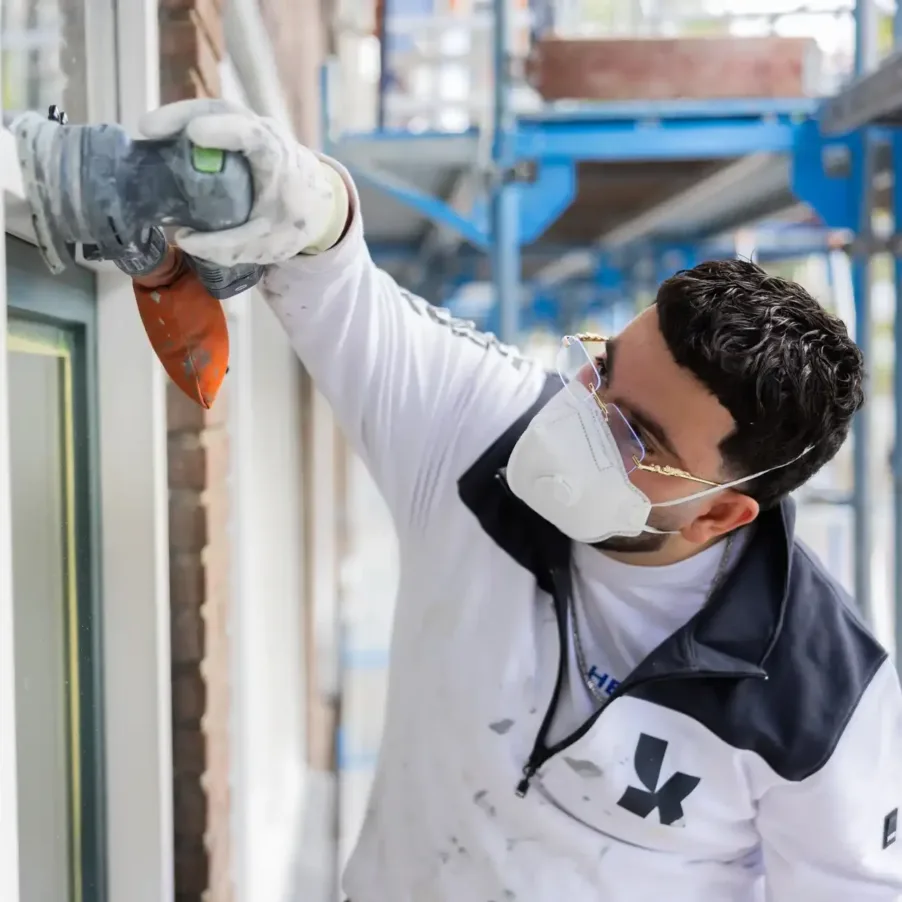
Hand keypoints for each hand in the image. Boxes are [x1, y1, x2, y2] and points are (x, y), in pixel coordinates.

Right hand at [139, 99, 348, 266]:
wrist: (316, 204)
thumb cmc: (291, 222)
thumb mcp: (267, 245)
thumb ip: (229, 246)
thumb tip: (183, 237)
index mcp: (278, 160)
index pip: (254, 137)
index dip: (225, 130)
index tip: (195, 134)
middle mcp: (266, 134)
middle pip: (225, 113)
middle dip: (185, 116)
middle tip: (148, 130)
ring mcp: (252, 126)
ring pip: (215, 110)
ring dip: (179, 116)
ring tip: (148, 132)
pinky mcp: (240, 128)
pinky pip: (212, 118)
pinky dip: (186, 122)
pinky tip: (162, 136)